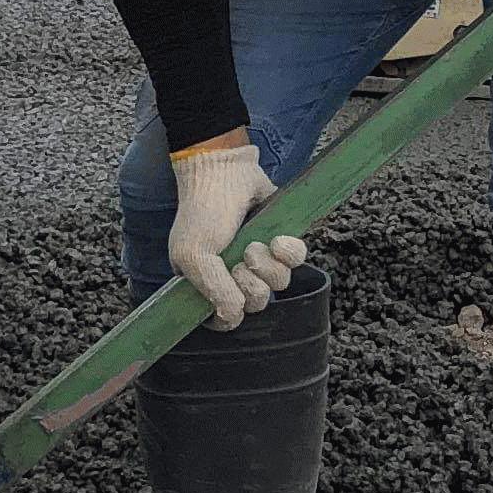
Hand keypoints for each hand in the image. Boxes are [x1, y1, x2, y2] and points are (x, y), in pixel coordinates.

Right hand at [166, 136, 307, 326]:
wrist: (225, 171)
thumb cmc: (203, 212)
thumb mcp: (194, 255)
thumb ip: (213, 290)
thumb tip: (233, 316)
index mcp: (206, 284)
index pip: (226, 321)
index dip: (232, 314)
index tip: (231, 296)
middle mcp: (234, 275)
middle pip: (257, 304)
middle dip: (252, 283)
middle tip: (240, 260)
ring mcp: (259, 259)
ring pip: (279, 284)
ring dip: (268, 265)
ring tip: (254, 244)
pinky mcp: (280, 241)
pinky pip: (297, 261)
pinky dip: (290, 251)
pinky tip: (277, 238)